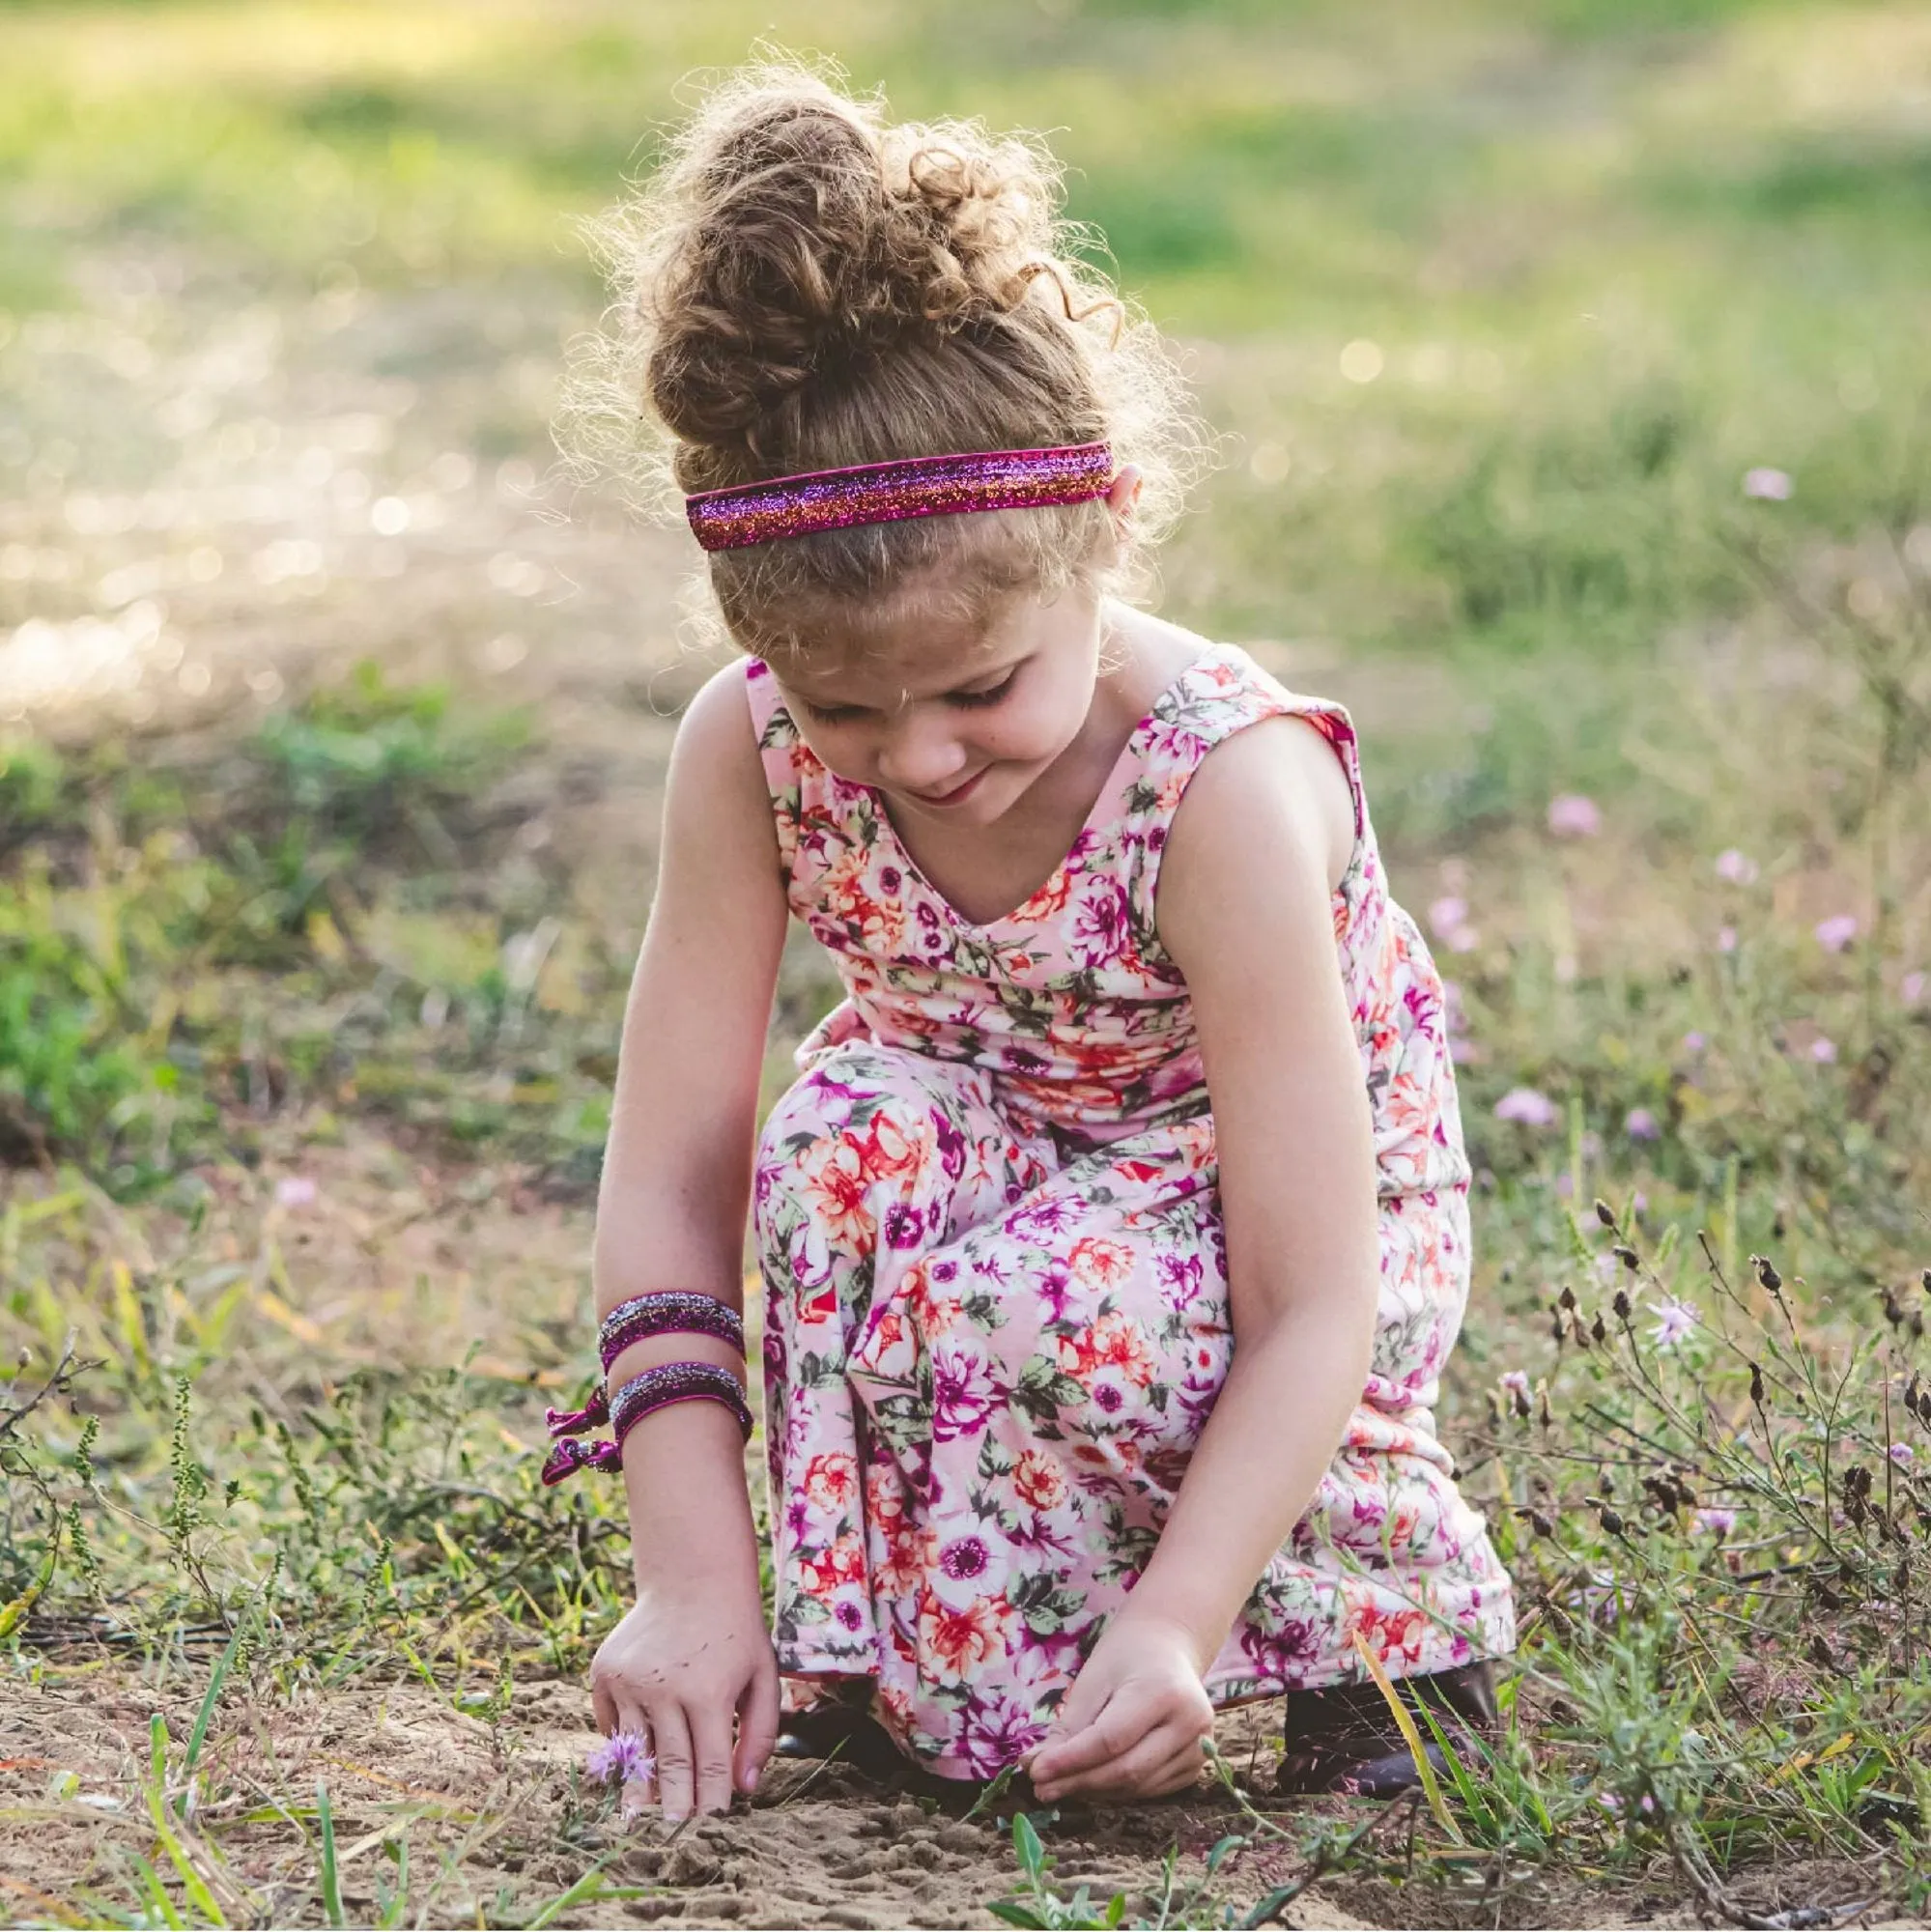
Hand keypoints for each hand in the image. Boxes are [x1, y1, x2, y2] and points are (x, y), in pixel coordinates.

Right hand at [589, 1570, 780, 1821]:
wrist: (691, 1576)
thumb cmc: (735, 1631)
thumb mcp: (763, 1673)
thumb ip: (760, 1731)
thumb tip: (745, 1788)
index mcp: (710, 1692)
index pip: (710, 1764)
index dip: (711, 1801)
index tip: (712, 1829)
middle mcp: (666, 1689)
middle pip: (670, 1766)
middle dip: (673, 1807)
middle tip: (671, 1842)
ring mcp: (630, 1681)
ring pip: (635, 1750)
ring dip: (638, 1788)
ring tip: (637, 1822)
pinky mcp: (605, 1673)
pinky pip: (611, 1722)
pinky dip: (622, 1743)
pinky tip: (631, 1761)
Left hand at [1022, 1610, 1215, 1803]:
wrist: (1169, 1646)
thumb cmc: (1127, 1655)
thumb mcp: (1094, 1679)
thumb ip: (1070, 1726)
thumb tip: (1036, 1767)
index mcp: (1163, 1692)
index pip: (1110, 1740)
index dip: (1071, 1761)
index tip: (1035, 1772)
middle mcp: (1190, 1724)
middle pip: (1126, 1770)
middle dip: (1079, 1782)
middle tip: (1040, 1788)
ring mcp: (1199, 1748)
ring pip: (1138, 1786)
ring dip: (1095, 1791)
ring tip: (1061, 1785)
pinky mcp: (1196, 1765)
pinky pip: (1151, 1789)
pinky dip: (1118, 1790)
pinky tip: (1092, 1783)